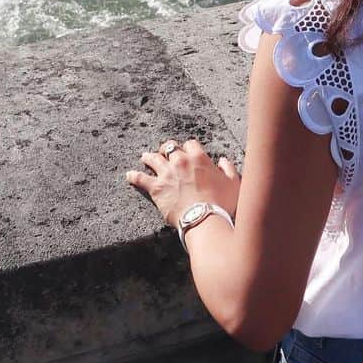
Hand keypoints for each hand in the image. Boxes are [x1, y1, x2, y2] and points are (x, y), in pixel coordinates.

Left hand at [126, 138, 240, 227]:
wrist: (204, 219)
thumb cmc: (221, 203)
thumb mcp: (233, 184)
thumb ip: (228, 169)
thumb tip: (223, 161)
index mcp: (198, 158)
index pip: (190, 144)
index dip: (188, 148)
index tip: (187, 152)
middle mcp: (180, 161)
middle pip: (170, 148)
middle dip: (168, 149)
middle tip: (165, 153)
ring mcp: (166, 173)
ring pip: (153, 158)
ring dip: (149, 157)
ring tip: (145, 157)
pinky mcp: (156, 187)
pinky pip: (141, 178)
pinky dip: (134, 176)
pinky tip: (129, 175)